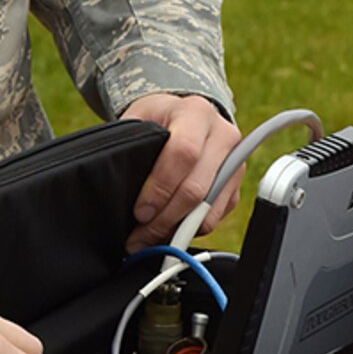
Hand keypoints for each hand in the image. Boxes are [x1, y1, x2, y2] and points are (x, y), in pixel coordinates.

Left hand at [119, 94, 242, 252]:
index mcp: (196, 113)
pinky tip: (169, 230)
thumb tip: (116, 183)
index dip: (160, 188)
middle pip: (197, 188)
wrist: (188, 115)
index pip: (183, 154)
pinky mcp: (236, 185)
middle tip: (140, 236)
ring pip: (208, 209)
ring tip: (150, 239)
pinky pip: (215, 217)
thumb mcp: (141, 118)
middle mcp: (222, 136)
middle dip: (165, 219)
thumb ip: (131, 144)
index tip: (140, 212)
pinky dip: (190, 230)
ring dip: (177, 231)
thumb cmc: (160, 119)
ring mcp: (234, 163)